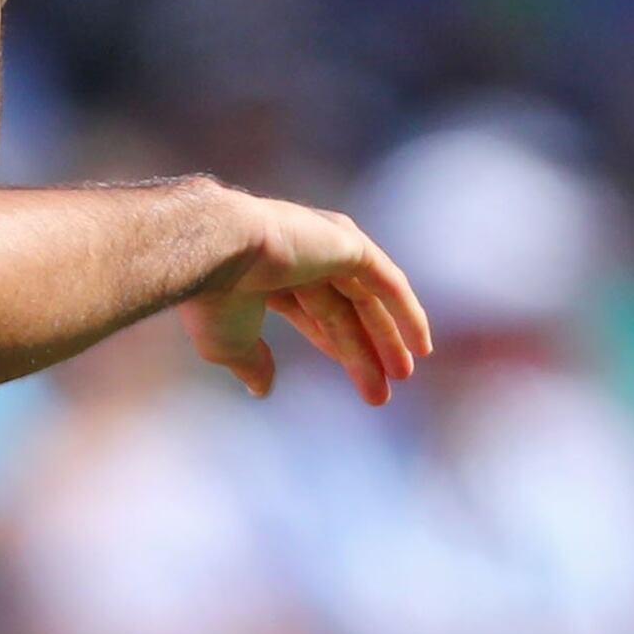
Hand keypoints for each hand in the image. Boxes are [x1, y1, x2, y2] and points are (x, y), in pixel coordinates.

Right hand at [179, 194, 434, 404]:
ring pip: (367, 299)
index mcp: (268, 277)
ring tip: (402, 376)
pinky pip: (387, 283)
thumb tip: (262, 389)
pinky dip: (406, 312)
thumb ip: (251, 363)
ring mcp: (326, 247)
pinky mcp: (348, 244)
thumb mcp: (229, 344)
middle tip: (383, 390)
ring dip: (388, 337)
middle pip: (344, 311)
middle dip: (363, 351)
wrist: (215, 254)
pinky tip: (420, 345)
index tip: (355, 378)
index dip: (334, 346)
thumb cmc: (212, 300)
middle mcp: (300, 257)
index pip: (313, 314)